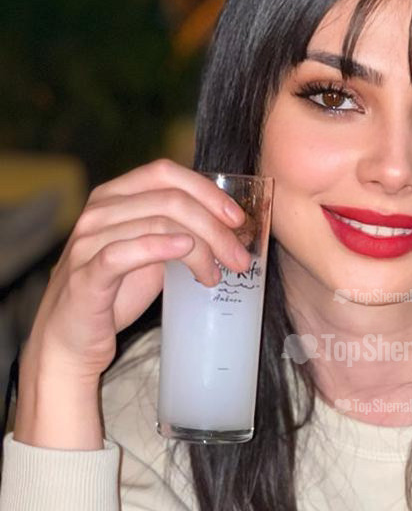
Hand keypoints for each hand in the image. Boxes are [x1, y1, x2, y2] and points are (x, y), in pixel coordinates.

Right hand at [18, 160, 251, 418]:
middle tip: (240, 259)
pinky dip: (161, 248)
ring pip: (158, 223)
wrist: (72, 338)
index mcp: (114, 196)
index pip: (165, 172)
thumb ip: (177, 234)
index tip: (237, 220)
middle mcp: (99, 211)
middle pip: (170, 200)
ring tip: (215, 275)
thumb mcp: (150, 254)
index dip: (207, 191)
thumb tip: (228, 231)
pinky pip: (126, 252)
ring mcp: (89, 240)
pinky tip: (186, 253)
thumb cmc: (113, 294)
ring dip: (201, 249)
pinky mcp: (87, 274)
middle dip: (215, 227)